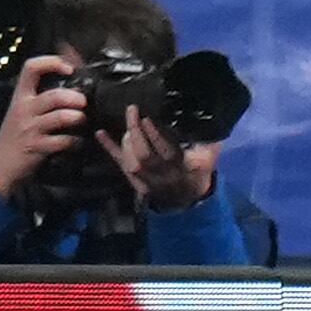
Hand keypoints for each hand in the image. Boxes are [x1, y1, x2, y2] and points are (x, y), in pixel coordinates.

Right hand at [0, 56, 85, 200]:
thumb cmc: (16, 134)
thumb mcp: (23, 110)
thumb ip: (41, 96)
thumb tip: (70, 78)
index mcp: (20, 96)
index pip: (31, 68)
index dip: (52, 62)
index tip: (69, 68)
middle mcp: (24, 109)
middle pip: (54, 95)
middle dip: (75, 98)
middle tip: (83, 103)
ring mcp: (30, 128)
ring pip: (61, 117)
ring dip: (78, 118)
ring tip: (82, 120)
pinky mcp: (37, 146)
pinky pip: (63, 141)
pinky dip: (75, 141)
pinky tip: (77, 142)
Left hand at [99, 106, 216, 211]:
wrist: (186, 200)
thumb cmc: (198, 172)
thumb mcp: (209, 158)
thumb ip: (208, 142)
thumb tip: (206, 120)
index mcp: (183, 169)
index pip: (167, 152)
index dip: (155, 136)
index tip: (147, 119)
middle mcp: (163, 176)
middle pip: (145, 155)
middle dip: (136, 132)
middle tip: (132, 111)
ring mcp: (147, 179)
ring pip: (132, 161)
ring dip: (127, 140)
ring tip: (129, 121)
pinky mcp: (134, 179)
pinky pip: (120, 164)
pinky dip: (109, 148)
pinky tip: (101, 133)